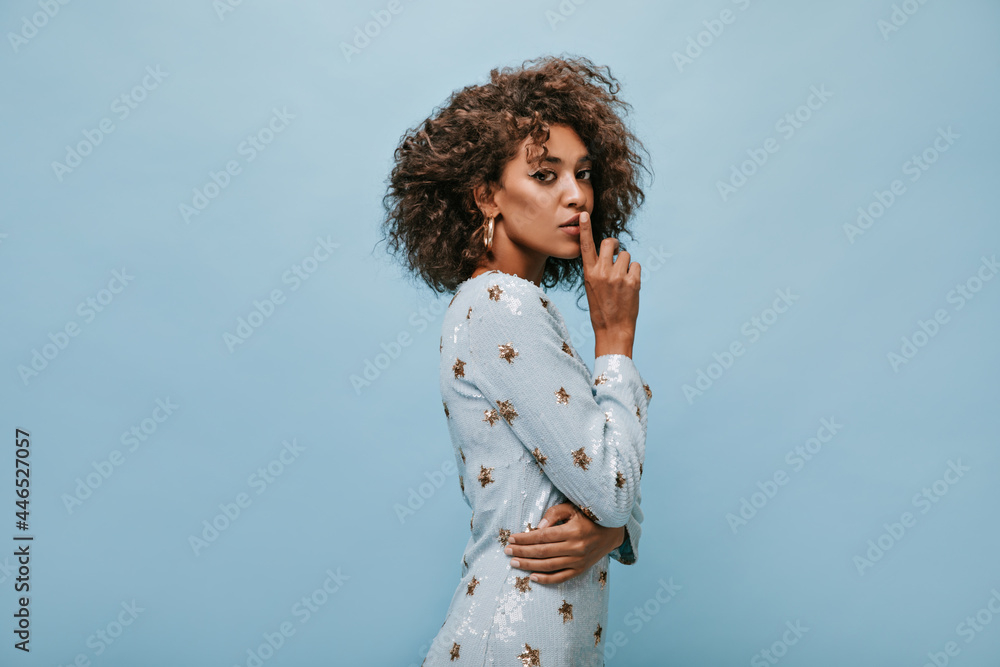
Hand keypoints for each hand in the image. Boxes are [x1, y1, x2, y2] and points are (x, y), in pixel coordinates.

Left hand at [504, 502, 625, 583]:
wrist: (612, 532)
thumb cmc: (590, 516)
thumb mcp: (574, 508)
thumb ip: (555, 513)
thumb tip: (538, 526)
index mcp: (573, 531)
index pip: (543, 536)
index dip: (525, 538)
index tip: (512, 537)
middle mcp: (576, 548)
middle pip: (542, 552)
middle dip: (522, 551)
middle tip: (507, 550)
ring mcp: (578, 561)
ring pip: (548, 566)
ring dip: (528, 565)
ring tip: (513, 562)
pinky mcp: (580, 570)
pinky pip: (561, 577)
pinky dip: (546, 579)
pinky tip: (531, 577)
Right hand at [578, 210, 639, 357]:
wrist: (613, 330)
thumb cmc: (602, 308)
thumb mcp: (592, 287)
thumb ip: (598, 269)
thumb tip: (612, 253)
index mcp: (589, 273)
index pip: (586, 247)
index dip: (584, 229)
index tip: (583, 214)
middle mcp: (602, 272)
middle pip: (610, 243)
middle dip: (615, 245)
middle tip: (616, 253)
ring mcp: (618, 277)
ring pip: (626, 255)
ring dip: (626, 264)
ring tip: (622, 281)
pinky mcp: (633, 282)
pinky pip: (637, 266)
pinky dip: (635, 273)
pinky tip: (630, 286)